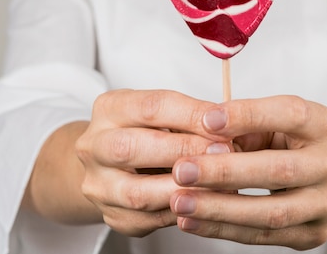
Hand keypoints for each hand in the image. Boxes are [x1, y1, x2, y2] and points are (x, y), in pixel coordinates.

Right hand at [75, 89, 221, 236]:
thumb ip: (190, 117)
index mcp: (109, 109)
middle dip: (184, 150)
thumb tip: (232, 128)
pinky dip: (181, 212)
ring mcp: (98, 185)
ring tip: (222, 182)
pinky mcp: (111, 215)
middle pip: (132, 148)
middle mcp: (94, 146)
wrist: (110, 163)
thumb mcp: (163, 112)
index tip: (224, 123)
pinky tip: (208, 203)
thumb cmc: (146, 131)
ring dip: (184, 189)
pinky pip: (148, 220)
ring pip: (138, 194)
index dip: (191, 115)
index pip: (150, 107)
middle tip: (224, 152)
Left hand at [169, 95, 326, 249]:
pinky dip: (224, 229)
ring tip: (180, 202)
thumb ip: (243, 127)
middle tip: (183, 170)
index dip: (249, 115)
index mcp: (322, 124)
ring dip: (220, 208)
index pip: (290, 114)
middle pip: (280, 169)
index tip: (207, 120)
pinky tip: (193, 222)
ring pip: (272, 212)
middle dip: (225, 171)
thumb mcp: (271, 123)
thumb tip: (204, 135)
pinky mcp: (314, 234)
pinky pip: (264, 236)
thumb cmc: (287, 142)